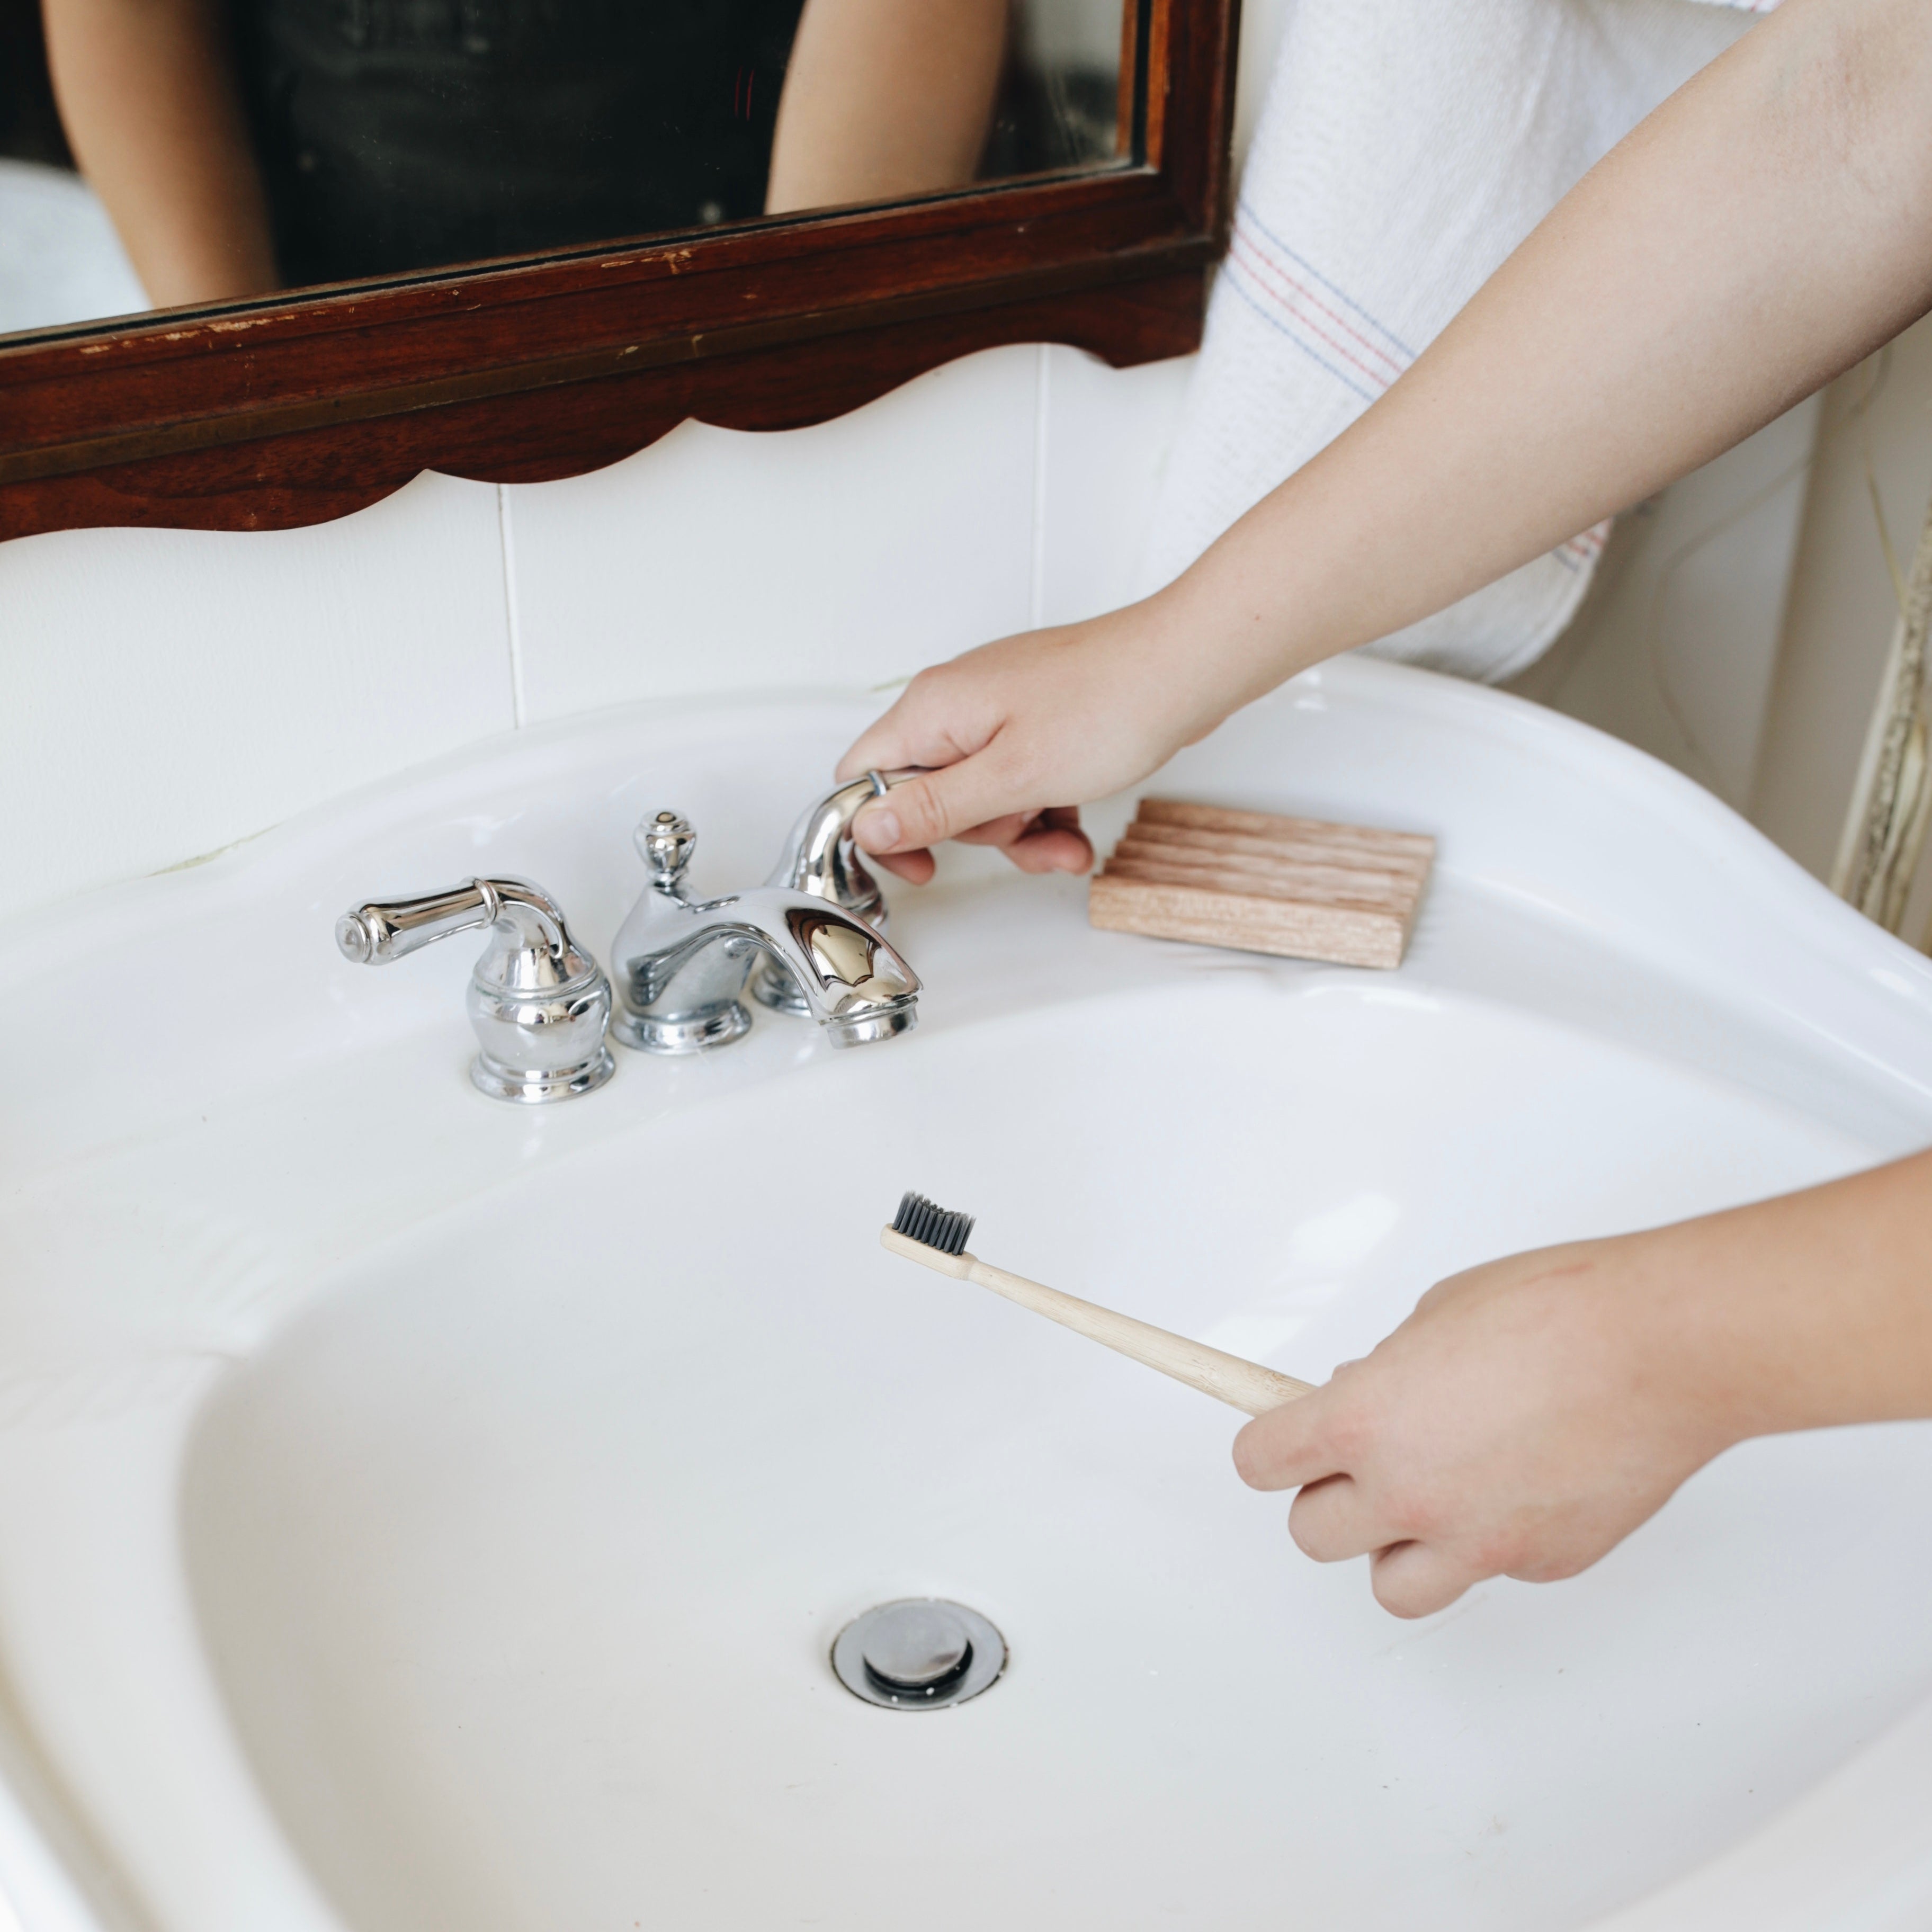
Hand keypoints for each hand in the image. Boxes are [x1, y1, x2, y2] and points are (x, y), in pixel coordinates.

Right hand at [834, 601, 1219, 882]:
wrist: (1186, 667)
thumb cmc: (1109, 705)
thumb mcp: (1011, 777)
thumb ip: (934, 807)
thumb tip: (868, 829)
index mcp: (933, 709)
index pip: (863, 776)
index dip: (881, 831)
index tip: (922, 866)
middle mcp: (957, 704)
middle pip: (930, 795)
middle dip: (979, 833)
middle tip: (1023, 829)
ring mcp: (999, 710)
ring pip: (983, 797)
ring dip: (1022, 831)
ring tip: (1067, 840)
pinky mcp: (1036, 721)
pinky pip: (1020, 783)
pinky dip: (1047, 810)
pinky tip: (1078, 824)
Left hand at [1232, 1231, 1745, 1617]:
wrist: (1663, 1348)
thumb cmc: (1559, 1312)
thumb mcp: (1435, 1315)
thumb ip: (1385, 1374)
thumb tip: (1362, 1396)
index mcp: (1365, 1421)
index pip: (1262, 1462)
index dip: (1269, 1448)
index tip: (1279, 1439)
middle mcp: (1410, 1492)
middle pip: (1313, 1536)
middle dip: (1329, 1497)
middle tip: (1360, 1464)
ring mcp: (1476, 1542)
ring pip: (1393, 1587)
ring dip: (1395, 1548)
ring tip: (1430, 1499)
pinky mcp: (1541, 1566)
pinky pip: (1484, 1572)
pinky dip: (1487, 1540)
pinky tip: (1519, 1487)